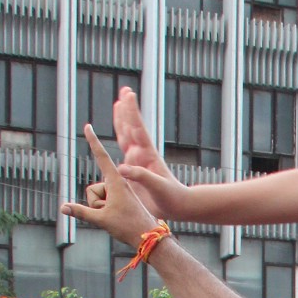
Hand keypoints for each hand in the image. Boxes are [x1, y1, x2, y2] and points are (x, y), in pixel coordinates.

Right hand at [60, 124, 183, 246]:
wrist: (149, 236)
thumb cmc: (129, 226)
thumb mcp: (102, 219)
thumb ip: (81, 212)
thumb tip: (63, 207)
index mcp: (116, 181)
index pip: (101, 156)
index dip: (93, 141)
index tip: (87, 126)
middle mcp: (117, 184)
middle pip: (93, 189)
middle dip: (95, 203)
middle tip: (112, 215)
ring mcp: (119, 192)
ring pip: (98, 198)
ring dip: (101, 210)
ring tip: (117, 218)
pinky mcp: (121, 199)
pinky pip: (104, 203)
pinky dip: (106, 212)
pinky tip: (118, 219)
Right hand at [112, 87, 189, 217]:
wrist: (178, 207)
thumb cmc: (171, 198)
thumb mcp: (157, 187)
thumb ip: (140, 176)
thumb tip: (121, 167)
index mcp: (147, 155)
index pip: (137, 129)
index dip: (132, 113)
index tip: (129, 96)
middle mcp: (142, 154)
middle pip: (131, 126)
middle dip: (127, 109)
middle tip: (125, 90)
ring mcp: (139, 159)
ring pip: (127, 134)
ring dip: (123, 118)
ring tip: (119, 102)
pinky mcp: (135, 168)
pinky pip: (125, 149)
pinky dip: (120, 138)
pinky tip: (120, 132)